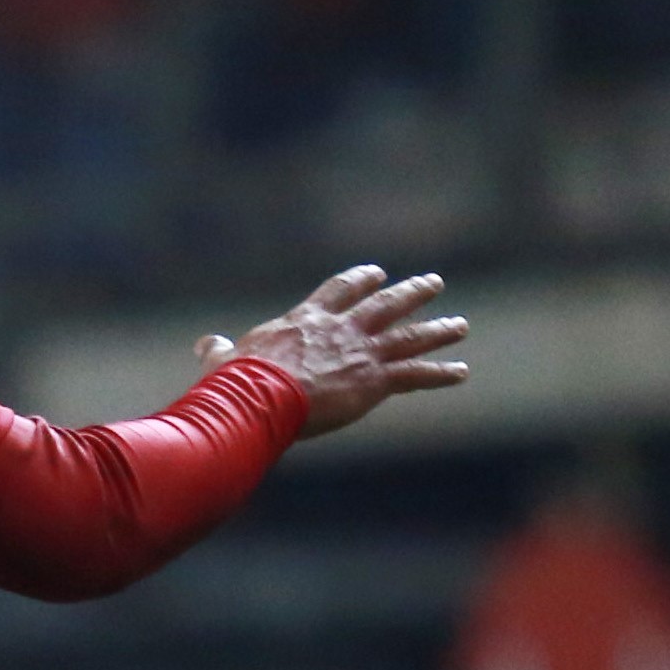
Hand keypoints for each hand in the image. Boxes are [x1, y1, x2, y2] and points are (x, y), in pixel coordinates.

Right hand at [198, 264, 470, 438]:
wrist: (261, 396)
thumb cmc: (238, 382)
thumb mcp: (224, 360)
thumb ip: (220, 350)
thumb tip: (207, 344)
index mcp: (307, 319)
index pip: (340, 290)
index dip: (361, 280)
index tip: (378, 273)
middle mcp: (341, 328)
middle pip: (384, 304)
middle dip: (411, 293)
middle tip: (433, 283)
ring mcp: (361, 352)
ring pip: (408, 335)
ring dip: (437, 329)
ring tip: (460, 325)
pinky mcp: (373, 381)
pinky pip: (415, 375)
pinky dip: (440, 373)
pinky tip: (461, 372)